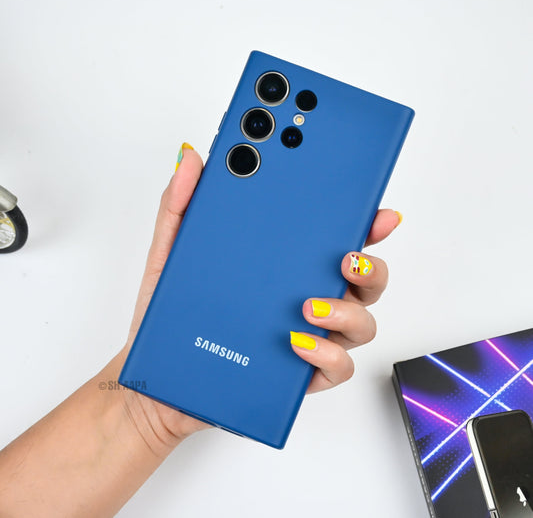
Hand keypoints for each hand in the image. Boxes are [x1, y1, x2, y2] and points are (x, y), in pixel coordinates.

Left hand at [117, 145, 401, 453]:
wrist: (160, 379)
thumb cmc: (172, 317)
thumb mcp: (172, 254)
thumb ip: (181, 205)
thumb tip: (192, 157)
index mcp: (286, 266)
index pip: (335, 240)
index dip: (364, 224)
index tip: (374, 210)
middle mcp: (306, 298)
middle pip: (364, 280)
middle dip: (372, 266)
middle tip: (348, 257)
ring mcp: (309, 337)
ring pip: (362, 323)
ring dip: (348, 311)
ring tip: (308, 307)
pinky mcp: (300, 375)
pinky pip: (337, 367)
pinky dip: (326, 355)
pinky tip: (296, 343)